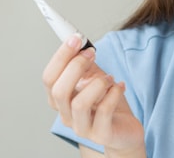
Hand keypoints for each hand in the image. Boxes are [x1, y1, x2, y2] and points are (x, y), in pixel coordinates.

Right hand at [42, 36, 145, 156]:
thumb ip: (84, 62)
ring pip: (79, 104)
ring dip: (97, 84)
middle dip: (76, 67)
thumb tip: (77, 40)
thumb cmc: (107, 102)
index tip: (76, 38)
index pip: (49, 78)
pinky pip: (104, 111)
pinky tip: (120, 86)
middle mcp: (67, 115)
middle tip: (92, 53)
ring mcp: (82, 128)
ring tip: (109, 77)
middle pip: (59, 91)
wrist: (125, 129)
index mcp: (60, 99)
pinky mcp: (101, 135)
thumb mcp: (93, 78)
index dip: (61, 57)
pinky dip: (114, 93)